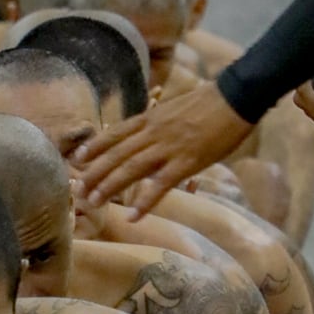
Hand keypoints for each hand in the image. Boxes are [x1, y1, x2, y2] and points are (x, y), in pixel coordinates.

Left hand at [76, 80, 252, 216]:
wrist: (235, 98)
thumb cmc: (211, 102)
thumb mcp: (176, 107)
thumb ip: (160, 122)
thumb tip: (150, 132)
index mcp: (152, 117)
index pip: (116, 133)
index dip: (95, 146)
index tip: (79, 157)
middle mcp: (154, 132)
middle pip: (116, 153)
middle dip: (94, 172)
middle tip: (78, 188)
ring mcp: (169, 147)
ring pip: (130, 168)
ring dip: (109, 186)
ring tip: (93, 202)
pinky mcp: (186, 162)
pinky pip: (160, 185)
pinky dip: (145, 202)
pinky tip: (133, 216)